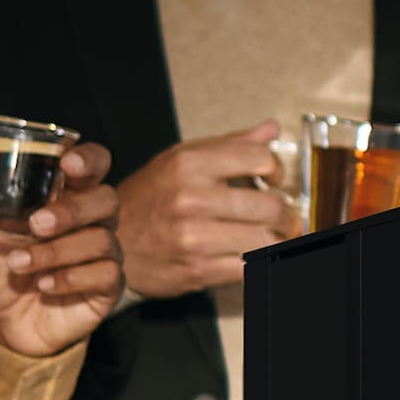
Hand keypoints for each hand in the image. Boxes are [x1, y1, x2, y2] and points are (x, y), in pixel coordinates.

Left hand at [0, 136, 125, 357]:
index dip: (89, 159)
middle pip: (106, 199)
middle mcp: (91, 220)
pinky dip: (71, 278)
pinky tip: (44, 286)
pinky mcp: (108, 286)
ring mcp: (103, 253)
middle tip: (35, 225)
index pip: (94, 164)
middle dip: (72, 210)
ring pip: (101, 239)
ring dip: (55, 252)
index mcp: (65, 195)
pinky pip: (106, 274)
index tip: (67, 164)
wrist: (1, 322)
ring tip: (19, 264)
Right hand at [110, 121, 293, 300]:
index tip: (276, 181)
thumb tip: (270, 129)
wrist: (111, 241)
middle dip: (288, 216)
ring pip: (265, 241)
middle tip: (287, 220)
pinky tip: (255, 257)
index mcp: (189, 164)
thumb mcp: (179, 159)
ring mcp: (194, 237)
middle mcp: (192, 198)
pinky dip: (260, 264)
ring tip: (276, 239)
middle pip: (271, 206)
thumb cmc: (149, 199)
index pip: (260, 158)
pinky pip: (249, 269)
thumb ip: (229, 145)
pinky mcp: (197, 270)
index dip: (277, 170)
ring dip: (279, 242)